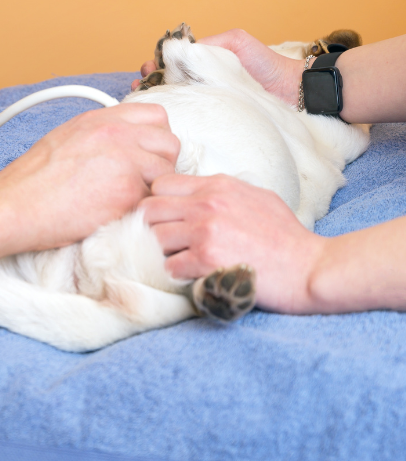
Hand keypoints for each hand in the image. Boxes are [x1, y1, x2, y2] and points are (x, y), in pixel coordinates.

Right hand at [0, 103, 179, 253]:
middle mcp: (115, 133)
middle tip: (140, 182)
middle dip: (161, 164)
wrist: (15, 205)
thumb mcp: (65, 139)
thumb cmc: (31, 181)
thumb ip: (98, 136)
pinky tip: (116, 214)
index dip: (155, 139)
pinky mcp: (127, 191)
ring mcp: (124, 160)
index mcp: (100, 119)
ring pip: (167, 173)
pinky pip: (152, 200)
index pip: (155, 116)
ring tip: (126, 201)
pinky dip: (140, 209)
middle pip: (169, 142)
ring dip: (153, 189)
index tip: (145, 156)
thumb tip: (122, 146)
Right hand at [130, 29, 302, 104]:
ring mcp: (206, 103)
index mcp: (202, 64)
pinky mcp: (214, 120)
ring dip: (156, 99)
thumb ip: (209, 43)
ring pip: (174, 101)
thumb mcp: (236, 42)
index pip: (170, 64)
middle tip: (140, 85)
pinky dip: (174, 116)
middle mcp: (200, 84)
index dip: (155, 66)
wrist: (294, 92)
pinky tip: (162, 117)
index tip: (148, 69)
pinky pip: (190, 117)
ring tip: (144, 99)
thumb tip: (178, 51)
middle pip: (166, 84)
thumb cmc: (267, 64)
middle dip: (148, 83)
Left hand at [141, 173, 325, 312]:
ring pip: (154, 238)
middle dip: (152, 228)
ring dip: (163, 253)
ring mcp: (206, 231)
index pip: (161, 184)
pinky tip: (194, 276)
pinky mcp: (207, 260)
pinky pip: (169, 266)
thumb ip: (222, 192)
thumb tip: (196, 192)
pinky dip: (177, 275)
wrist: (311, 268)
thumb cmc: (286, 237)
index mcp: (218, 185)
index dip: (159, 203)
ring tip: (182, 261)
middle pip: (148, 210)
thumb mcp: (257, 197)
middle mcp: (207, 204)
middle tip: (167, 243)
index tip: (168, 219)